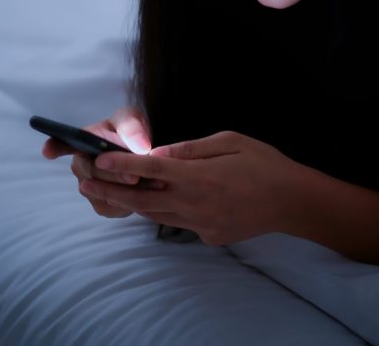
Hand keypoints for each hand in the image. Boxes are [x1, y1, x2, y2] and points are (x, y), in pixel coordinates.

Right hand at [41, 106, 152, 217]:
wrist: (143, 158)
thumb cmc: (130, 133)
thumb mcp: (132, 120)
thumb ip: (133, 128)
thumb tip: (139, 146)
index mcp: (80, 141)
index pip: (61, 144)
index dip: (53, 147)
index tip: (48, 151)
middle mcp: (80, 166)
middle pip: (91, 173)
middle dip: (113, 175)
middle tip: (134, 177)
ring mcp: (88, 188)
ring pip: (103, 193)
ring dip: (126, 191)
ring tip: (153, 184)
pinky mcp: (101, 205)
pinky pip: (114, 208)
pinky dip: (132, 203)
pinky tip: (148, 194)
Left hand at [80, 131, 304, 245]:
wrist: (293, 202)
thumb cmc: (264, 164)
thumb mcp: (229, 141)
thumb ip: (190, 148)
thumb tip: (158, 152)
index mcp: (198, 177)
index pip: (149, 169)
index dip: (120, 165)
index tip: (97, 160)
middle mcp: (194, 204)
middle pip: (141, 201)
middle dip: (110, 192)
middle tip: (85, 185)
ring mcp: (200, 225)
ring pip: (155, 215)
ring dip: (130, 204)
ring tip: (106, 193)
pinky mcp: (209, 236)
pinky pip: (178, 221)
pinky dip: (162, 210)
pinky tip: (154, 200)